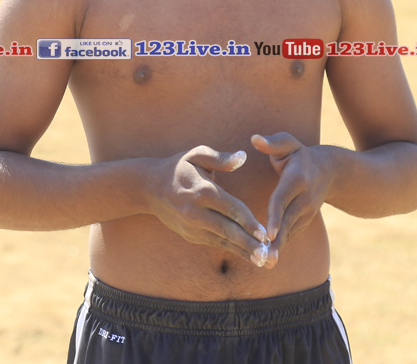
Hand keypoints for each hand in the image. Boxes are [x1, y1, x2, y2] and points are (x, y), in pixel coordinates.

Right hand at [148, 146, 270, 266]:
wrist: (149, 187)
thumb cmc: (179, 167)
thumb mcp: (197, 154)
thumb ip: (221, 158)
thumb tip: (243, 156)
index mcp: (202, 191)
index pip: (230, 208)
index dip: (248, 221)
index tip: (264, 233)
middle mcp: (196, 212)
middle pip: (227, 230)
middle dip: (248, 244)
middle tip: (267, 255)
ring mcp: (191, 227)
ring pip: (222, 241)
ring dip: (243, 251)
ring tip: (262, 261)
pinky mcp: (190, 235)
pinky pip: (215, 242)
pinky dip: (231, 249)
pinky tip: (248, 255)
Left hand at [251, 133, 332, 265]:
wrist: (331, 171)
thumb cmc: (301, 155)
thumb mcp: (289, 144)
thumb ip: (273, 143)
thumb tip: (255, 139)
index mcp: (297, 179)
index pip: (282, 199)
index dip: (275, 216)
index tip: (269, 233)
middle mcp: (304, 198)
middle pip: (287, 221)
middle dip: (276, 240)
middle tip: (265, 257)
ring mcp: (307, 211)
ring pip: (290, 231)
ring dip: (279, 248)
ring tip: (265, 264)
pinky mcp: (306, 220)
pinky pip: (292, 233)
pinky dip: (281, 246)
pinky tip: (269, 259)